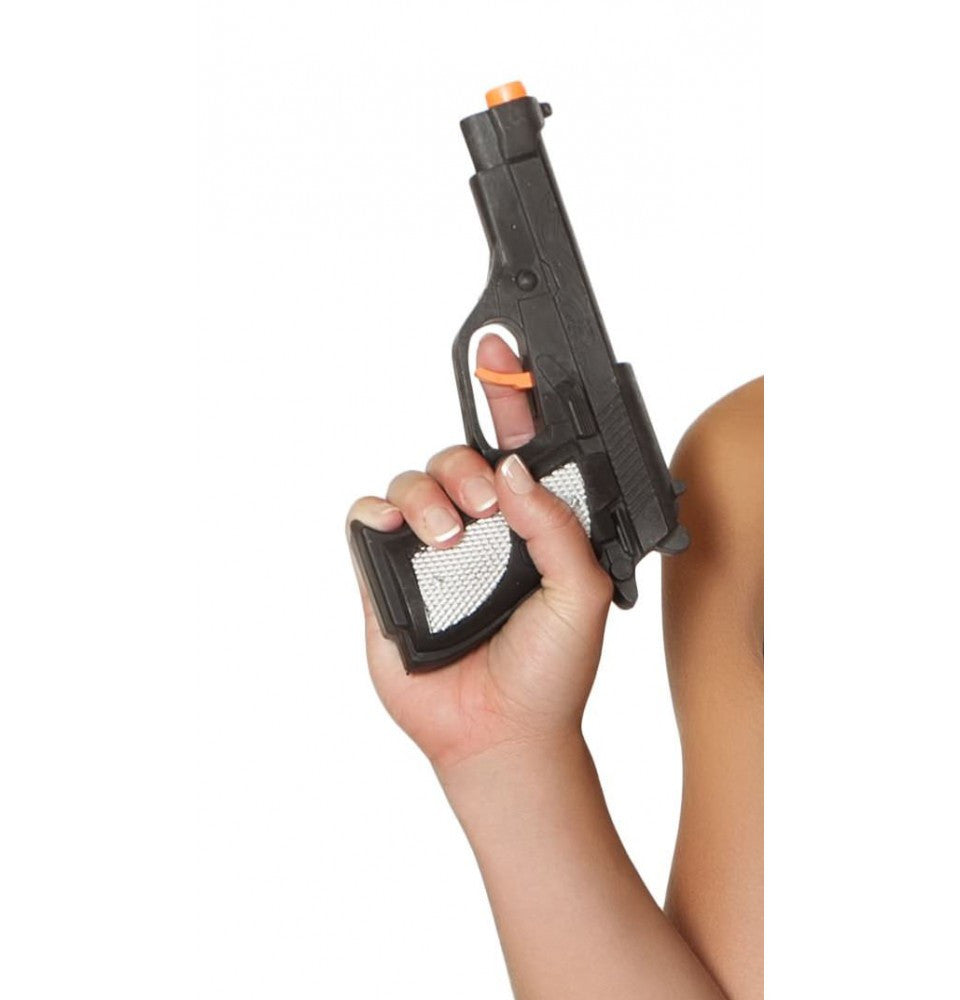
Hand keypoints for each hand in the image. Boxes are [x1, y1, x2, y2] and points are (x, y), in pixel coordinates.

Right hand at [347, 335, 613, 775]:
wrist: (501, 734)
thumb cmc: (549, 671)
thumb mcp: (580, 592)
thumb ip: (556, 525)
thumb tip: (516, 469)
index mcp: (530, 524)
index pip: (518, 445)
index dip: (510, 396)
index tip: (502, 352)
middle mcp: (479, 528)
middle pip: (458, 454)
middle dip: (469, 463)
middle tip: (489, 504)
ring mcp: (430, 549)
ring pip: (412, 480)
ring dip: (428, 495)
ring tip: (451, 539)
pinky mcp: (386, 574)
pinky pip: (365, 518)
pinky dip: (376, 513)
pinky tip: (400, 534)